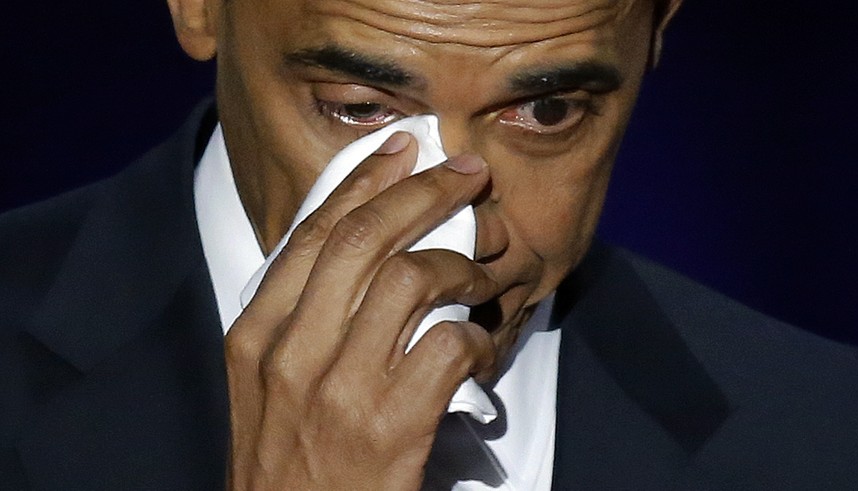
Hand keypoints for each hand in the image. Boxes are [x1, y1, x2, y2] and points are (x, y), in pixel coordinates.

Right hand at [225, 132, 505, 489]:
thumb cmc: (287, 464)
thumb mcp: (267, 385)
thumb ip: (301, 319)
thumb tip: (363, 254)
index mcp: (254, 337)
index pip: (312, 233)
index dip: (363, 180)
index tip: (400, 150)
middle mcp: (290, 354)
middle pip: (363, 239)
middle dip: (422, 192)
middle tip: (464, 174)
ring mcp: (339, 390)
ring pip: (410, 280)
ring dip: (460, 264)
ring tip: (482, 272)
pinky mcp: (392, 426)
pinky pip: (450, 345)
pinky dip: (478, 337)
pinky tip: (481, 349)